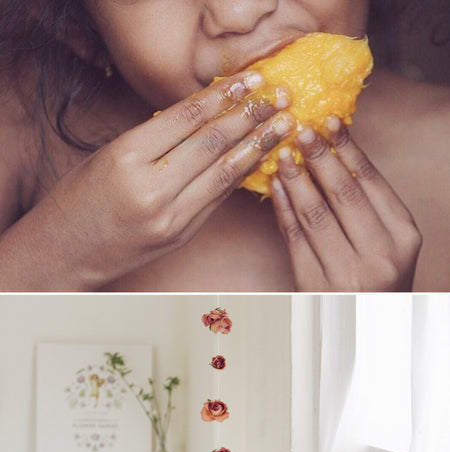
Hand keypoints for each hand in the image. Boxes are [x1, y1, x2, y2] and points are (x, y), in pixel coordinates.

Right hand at [37, 72, 295, 288]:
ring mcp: (169, 217)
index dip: (222, 98)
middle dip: (250, 118)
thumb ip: (154, 139)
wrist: (65, 253)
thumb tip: (202, 119)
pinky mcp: (180, 236)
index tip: (249, 81)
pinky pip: (216, 199)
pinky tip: (257, 159)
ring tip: (281, 127)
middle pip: (211, 145)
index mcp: (126, 158)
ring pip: (223, 175)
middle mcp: (151, 188)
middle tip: (279, 99)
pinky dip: (238, 176)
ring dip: (256, 148)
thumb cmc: (79, 200)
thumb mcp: (108, 156)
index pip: (185, 119)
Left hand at [270, 116, 421, 290]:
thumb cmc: (379, 276)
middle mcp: (379, 255)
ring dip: (295, 180)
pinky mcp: (314, 285)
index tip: (329, 122)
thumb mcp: (390, 242)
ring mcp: (345, 274)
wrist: (367, 326)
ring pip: (314, 215)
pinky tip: (276, 187)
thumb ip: (369, 206)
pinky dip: (282, 209)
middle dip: (318, 157)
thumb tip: (335, 155)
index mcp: (403, 236)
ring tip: (283, 154)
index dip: (347, 148)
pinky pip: (293, 239)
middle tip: (300, 129)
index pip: (370, 182)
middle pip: (342, 194)